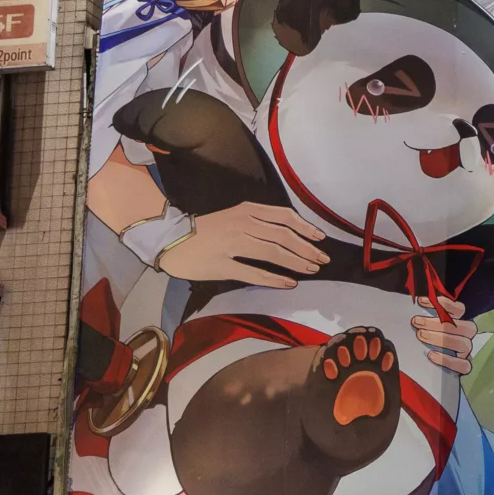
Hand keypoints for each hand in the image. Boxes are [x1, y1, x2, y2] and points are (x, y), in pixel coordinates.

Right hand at [157, 203, 326, 286]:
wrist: (171, 240)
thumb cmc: (206, 229)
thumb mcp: (234, 216)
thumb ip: (259, 222)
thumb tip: (289, 234)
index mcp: (247, 211)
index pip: (284, 217)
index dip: (305, 228)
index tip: (320, 238)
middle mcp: (243, 225)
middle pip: (283, 237)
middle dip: (307, 249)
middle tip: (322, 260)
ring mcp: (233, 245)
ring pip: (274, 254)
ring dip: (296, 262)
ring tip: (311, 270)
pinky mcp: (223, 266)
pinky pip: (254, 273)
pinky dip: (275, 279)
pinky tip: (289, 283)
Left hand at [413, 296, 477, 375]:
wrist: (435, 370)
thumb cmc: (428, 337)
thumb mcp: (426, 325)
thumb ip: (425, 314)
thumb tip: (415, 300)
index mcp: (462, 321)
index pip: (460, 309)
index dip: (443, 304)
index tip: (421, 301)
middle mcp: (467, 336)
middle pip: (463, 326)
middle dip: (438, 323)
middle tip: (416, 322)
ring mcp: (467, 352)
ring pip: (464, 344)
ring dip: (441, 339)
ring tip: (421, 336)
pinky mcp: (465, 367)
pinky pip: (463, 365)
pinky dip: (447, 360)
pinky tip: (431, 355)